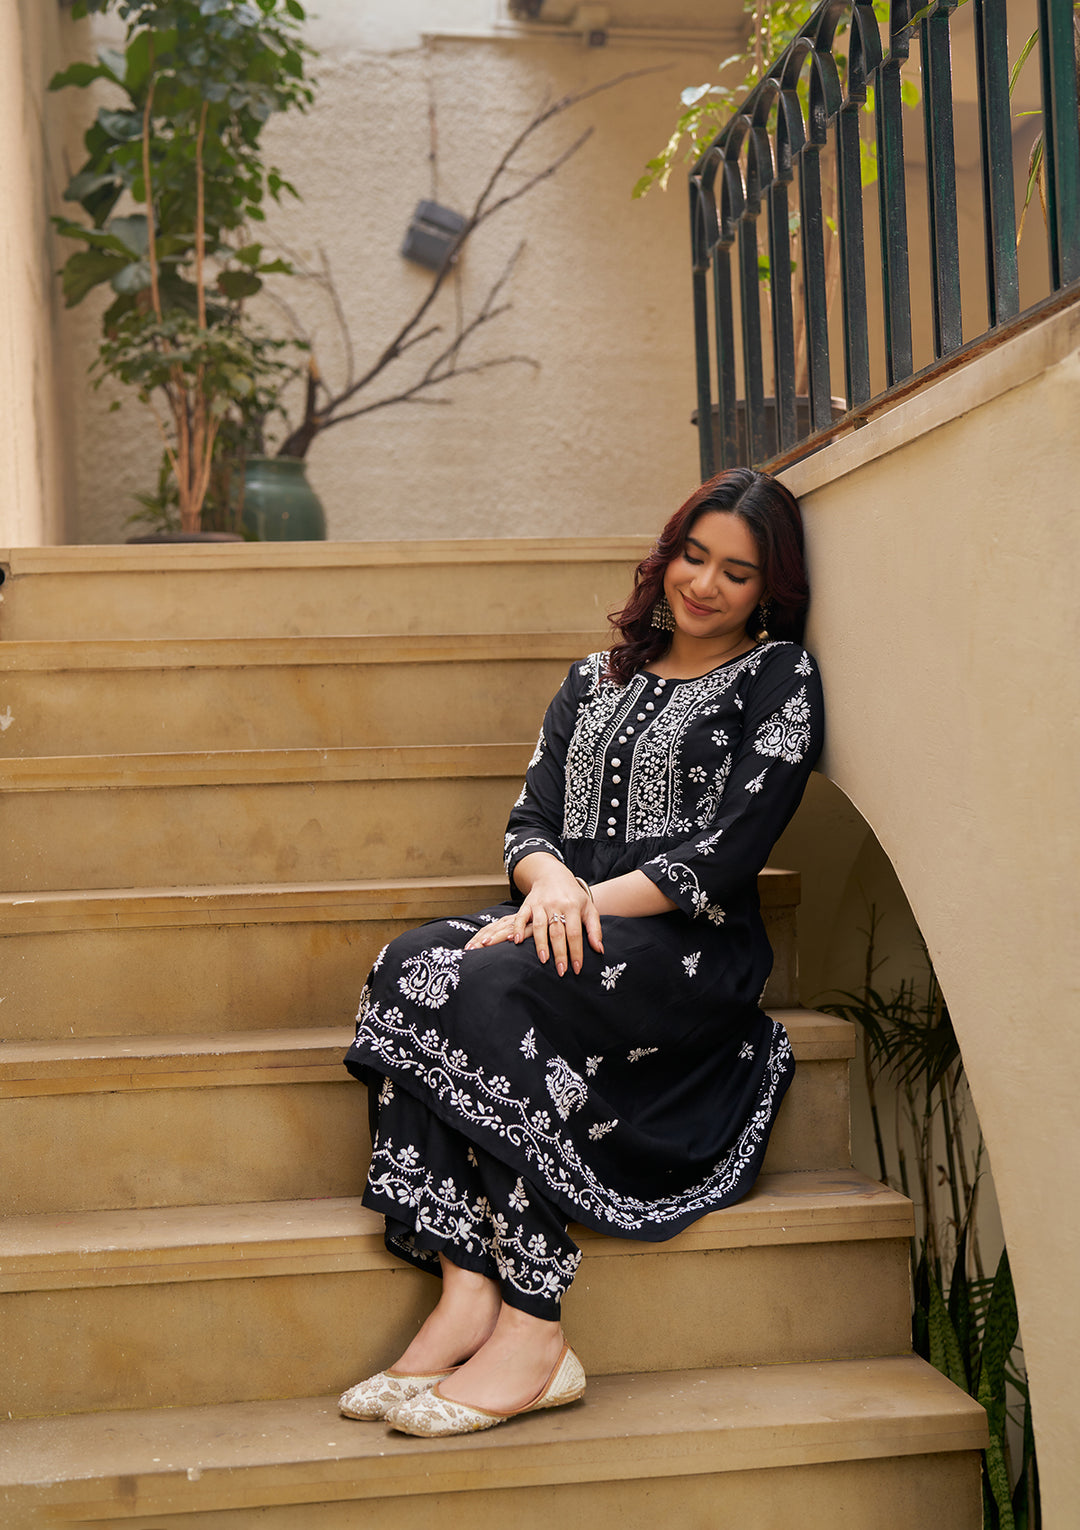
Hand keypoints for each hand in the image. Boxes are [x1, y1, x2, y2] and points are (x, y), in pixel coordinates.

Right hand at [464, 871, 603, 975]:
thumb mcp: (588, 908)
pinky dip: (517, 928)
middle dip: (560, 953)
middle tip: (561, 971)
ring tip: (543, 960)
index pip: (575, 933)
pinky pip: (521, 916)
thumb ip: (594, 929)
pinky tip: (516, 941)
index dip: (576, 951)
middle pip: (558, 932)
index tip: (577, 968)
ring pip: (540, 926)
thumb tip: (599, 950)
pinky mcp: (528, 904)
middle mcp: (556, 905)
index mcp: (573, 907)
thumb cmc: (573, 896)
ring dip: (540, 944)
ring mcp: (540, 904)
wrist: (553, 875)